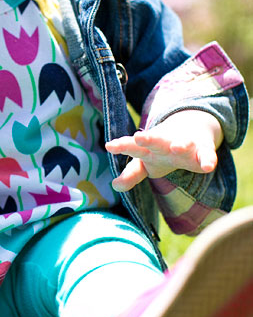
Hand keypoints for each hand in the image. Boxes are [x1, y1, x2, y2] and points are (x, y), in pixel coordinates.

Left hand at [106, 111, 222, 192]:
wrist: (191, 130)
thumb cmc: (161, 152)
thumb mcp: (146, 164)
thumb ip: (132, 174)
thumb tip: (115, 186)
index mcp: (148, 148)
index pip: (132, 147)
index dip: (121, 146)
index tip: (109, 146)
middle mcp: (164, 144)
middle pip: (155, 141)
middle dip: (148, 138)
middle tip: (138, 136)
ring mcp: (184, 146)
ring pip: (182, 144)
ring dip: (180, 145)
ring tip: (176, 147)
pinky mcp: (203, 150)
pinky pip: (207, 155)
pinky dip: (208, 160)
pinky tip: (208, 167)